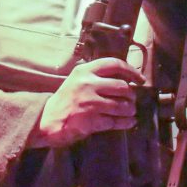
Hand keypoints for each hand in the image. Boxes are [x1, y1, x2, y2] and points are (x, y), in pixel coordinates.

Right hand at [28, 58, 143, 147]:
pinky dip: (126, 122)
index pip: (114, 64)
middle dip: (131, 95)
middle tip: (132, 100)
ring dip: (130, 109)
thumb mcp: (77, 79)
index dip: (131, 71)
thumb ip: (96, 76)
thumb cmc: (65, 99)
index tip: (139, 78)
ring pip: (121, 105)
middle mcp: (88, 84)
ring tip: (131, 111)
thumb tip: (124, 79)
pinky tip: (129, 122)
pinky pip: (115, 121)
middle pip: (122, 86)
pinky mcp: (91, 121)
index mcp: (85, 71)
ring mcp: (90, 103)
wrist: (47, 119)